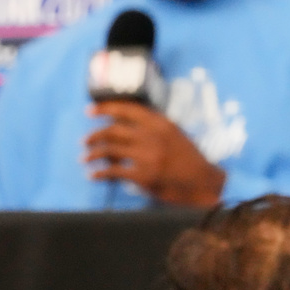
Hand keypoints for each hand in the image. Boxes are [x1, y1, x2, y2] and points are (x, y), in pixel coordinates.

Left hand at [84, 101, 225, 207]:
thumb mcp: (174, 134)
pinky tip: (94, 176)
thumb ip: (153, 128)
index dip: (106, 108)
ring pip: (110, 150)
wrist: (204, 182)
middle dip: (95, 135)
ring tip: (86, 158)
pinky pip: (114, 171)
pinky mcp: (144, 175)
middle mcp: (153, 136)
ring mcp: (147, 155)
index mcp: (160, 123)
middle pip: (113, 130)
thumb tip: (122, 127)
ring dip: (93, 154)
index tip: (90, 110)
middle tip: (86, 141)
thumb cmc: (189, 159)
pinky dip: (100, 173)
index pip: (127, 109)